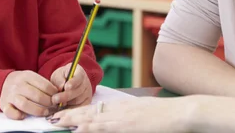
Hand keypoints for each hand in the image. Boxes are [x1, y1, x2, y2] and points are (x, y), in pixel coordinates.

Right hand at [0, 70, 58, 119]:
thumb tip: (58, 94)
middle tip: (54, 106)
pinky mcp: (4, 104)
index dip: (54, 94)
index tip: (58, 98)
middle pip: (37, 96)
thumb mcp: (32, 78)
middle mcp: (18, 85)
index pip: (45, 86)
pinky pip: (11, 112)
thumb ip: (43, 84)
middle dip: (48, 103)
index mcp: (27, 76)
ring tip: (45, 112)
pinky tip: (25, 115)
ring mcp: (10, 95)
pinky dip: (18, 115)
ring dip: (38, 110)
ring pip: (25, 104)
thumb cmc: (23, 82)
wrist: (3, 82)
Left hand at [50, 63, 92, 107]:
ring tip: (56, 104)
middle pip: (78, 91)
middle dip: (66, 96)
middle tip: (55, 99)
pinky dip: (70, 110)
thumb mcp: (58, 75)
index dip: (73, 82)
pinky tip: (62, 110)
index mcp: (80, 73)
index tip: (66, 87)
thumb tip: (61, 87)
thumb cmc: (61, 78)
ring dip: (67, 103)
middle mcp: (86, 83)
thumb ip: (59, 80)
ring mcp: (87, 94)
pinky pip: (79, 108)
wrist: (67, 84)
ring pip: (78, 101)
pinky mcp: (86, 104)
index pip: (79, 77)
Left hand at [52, 97, 189, 132]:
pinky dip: (90, 127)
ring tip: (57, 123)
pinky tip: (79, 129)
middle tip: (52, 118)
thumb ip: (128, 116)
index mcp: (123, 106)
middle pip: (89, 112)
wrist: (181, 112)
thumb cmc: (166, 115)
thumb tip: (116, 121)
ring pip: (92, 118)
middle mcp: (120, 109)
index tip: (64, 114)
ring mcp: (123, 117)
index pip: (95, 109)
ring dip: (73, 121)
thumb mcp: (143, 113)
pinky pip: (105, 127)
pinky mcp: (128, 125)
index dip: (78, 111)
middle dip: (69, 115)